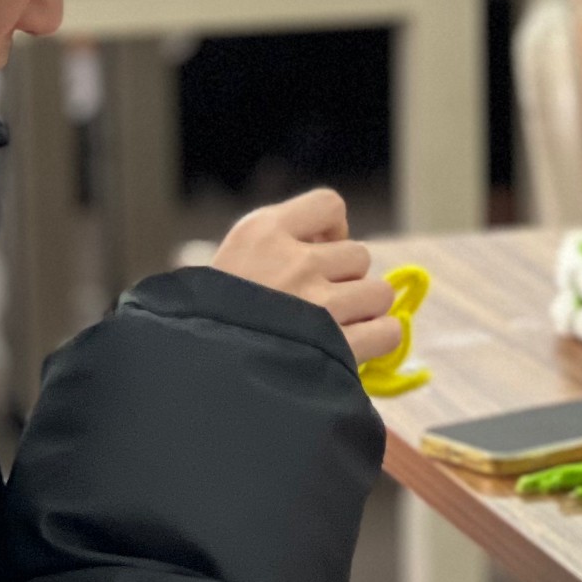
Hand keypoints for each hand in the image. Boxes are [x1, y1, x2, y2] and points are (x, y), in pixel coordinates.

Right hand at [213, 187, 402, 361]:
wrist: (193, 376)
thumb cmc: (208, 320)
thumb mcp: (232, 261)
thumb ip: (281, 245)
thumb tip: (338, 245)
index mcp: (262, 232)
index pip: (329, 205)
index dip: (332, 231)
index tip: (315, 253)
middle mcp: (294, 261)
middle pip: (358, 255)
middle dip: (344, 279)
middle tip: (316, 305)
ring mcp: (317, 305)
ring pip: (379, 292)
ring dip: (363, 311)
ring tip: (333, 328)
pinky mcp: (336, 346)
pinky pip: (387, 331)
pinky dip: (378, 339)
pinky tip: (355, 347)